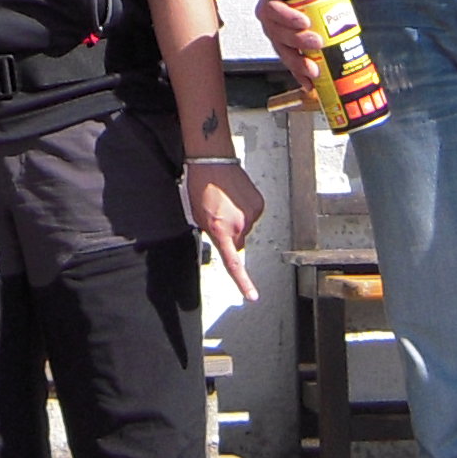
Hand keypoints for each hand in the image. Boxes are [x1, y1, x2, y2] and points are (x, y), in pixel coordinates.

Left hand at [183, 157, 263, 298]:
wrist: (212, 161)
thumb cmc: (199, 186)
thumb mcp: (197, 216)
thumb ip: (211, 233)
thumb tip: (222, 243)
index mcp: (220, 230)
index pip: (233, 263)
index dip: (243, 282)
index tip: (251, 296)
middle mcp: (239, 225)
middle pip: (238, 243)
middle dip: (230, 237)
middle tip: (218, 219)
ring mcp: (252, 214)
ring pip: (246, 229)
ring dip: (237, 222)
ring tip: (225, 204)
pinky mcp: (259, 204)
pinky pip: (252, 216)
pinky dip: (244, 211)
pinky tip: (234, 199)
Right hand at [254, 0, 357, 92]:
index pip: (272, 6)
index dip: (287, 16)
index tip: (305, 21)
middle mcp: (268, 16)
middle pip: (277, 32)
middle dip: (297, 40)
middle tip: (317, 42)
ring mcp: (274, 33)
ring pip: (281, 50)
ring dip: (296, 61)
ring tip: (314, 70)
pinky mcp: (282, 47)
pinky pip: (287, 62)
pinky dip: (297, 74)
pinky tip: (309, 84)